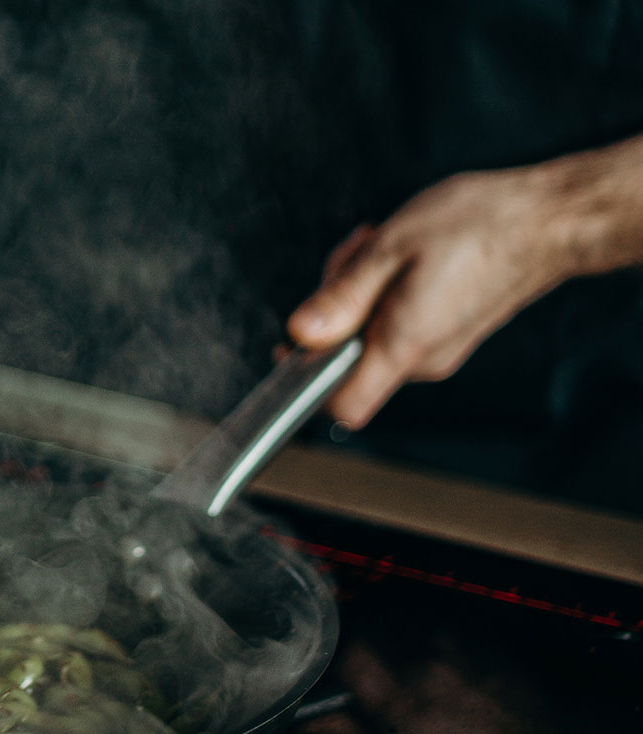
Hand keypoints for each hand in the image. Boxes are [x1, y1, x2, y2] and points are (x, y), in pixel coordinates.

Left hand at [287, 134, 642, 427]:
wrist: (549, 219)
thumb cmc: (479, 225)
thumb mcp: (390, 248)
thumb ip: (341, 298)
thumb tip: (301, 334)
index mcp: (404, 345)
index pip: (343, 404)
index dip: (308, 381)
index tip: (292, 347)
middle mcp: (422, 359)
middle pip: (348, 358)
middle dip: (335, 309)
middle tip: (353, 261)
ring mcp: (438, 349)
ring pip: (370, 333)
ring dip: (361, 290)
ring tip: (381, 246)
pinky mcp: (447, 332)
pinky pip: (395, 322)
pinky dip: (386, 290)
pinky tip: (401, 255)